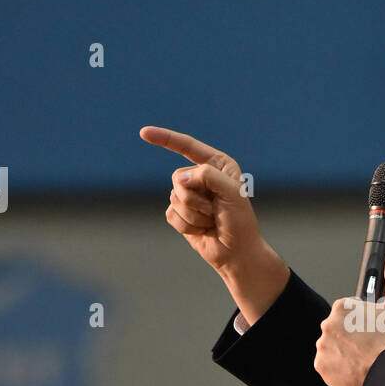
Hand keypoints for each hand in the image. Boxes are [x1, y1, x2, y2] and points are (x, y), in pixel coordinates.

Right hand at [140, 126, 262, 275]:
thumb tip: (179, 178)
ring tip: (211, 222)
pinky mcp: (180, 213)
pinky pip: (170, 214)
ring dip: (194, 215)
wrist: (237, 252)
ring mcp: (190, 195)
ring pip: (174, 197)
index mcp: (217, 164)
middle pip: (178, 177)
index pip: (187, 146)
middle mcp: (201, 176)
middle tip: (214, 211)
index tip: (144, 133)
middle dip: (195, 198)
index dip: (165, 138)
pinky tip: (202, 230)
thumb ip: (208, 177)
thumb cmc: (240, 222)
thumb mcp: (232, 193)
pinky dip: (186, 225)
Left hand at [313, 251, 384, 385]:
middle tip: (371, 345)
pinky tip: (355, 366)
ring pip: (334, 346)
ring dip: (345, 350)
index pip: (349, 311)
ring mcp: (323, 348)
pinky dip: (339, 366)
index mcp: (342, 308)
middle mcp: (327, 326)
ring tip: (364, 357)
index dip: (363, 320)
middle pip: (340, 328)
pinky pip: (329, 364)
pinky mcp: (322, 367)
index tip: (373, 329)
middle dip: (353, 335)